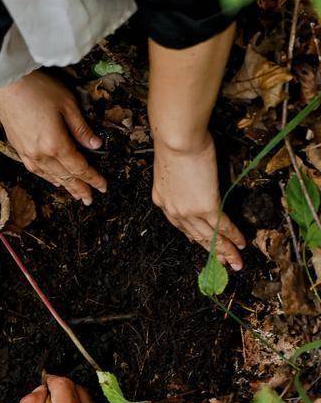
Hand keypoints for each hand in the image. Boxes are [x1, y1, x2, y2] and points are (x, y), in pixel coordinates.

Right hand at [0, 70, 106, 204]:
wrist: (6, 83)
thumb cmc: (38, 88)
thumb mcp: (67, 104)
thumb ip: (81, 128)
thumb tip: (95, 145)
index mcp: (56, 144)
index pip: (79, 167)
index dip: (93, 178)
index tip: (103, 187)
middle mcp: (41, 154)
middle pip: (66, 176)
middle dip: (80, 188)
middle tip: (90, 200)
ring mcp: (28, 153)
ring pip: (51, 176)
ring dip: (65, 186)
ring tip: (76, 195)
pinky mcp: (18, 148)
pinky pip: (36, 170)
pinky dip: (48, 178)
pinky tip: (53, 181)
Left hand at [152, 133, 245, 270]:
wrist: (177, 138)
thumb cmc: (175, 142)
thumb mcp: (172, 165)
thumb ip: (181, 178)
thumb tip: (194, 178)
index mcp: (162, 200)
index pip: (179, 224)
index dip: (193, 236)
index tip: (201, 244)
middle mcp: (173, 210)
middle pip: (195, 235)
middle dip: (211, 251)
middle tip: (223, 263)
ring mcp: (188, 210)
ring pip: (209, 236)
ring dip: (225, 251)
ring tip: (236, 262)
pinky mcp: (205, 206)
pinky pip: (222, 226)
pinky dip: (233, 236)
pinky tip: (241, 244)